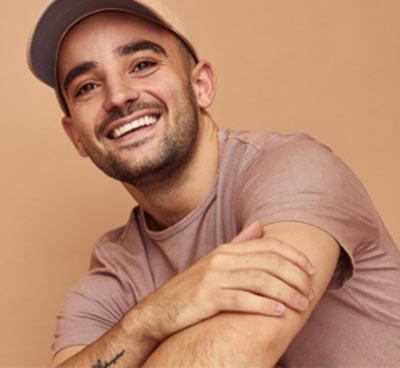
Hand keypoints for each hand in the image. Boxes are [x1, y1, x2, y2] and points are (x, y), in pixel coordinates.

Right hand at [134, 221, 314, 341]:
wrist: (159, 309)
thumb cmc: (192, 288)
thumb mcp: (215, 262)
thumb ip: (239, 243)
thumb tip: (260, 225)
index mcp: (227, 250)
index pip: (269, 245)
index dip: (294, 255)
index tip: (311, 269)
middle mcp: (222, 259)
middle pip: (269, 261)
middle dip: (296, 276)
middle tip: (310, 291)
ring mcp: (213, 278)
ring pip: (260, 281)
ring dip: (286, 293)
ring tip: (302, 305)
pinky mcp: (206, 298)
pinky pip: (242, 300)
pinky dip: (264, 306)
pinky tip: (279, 313)